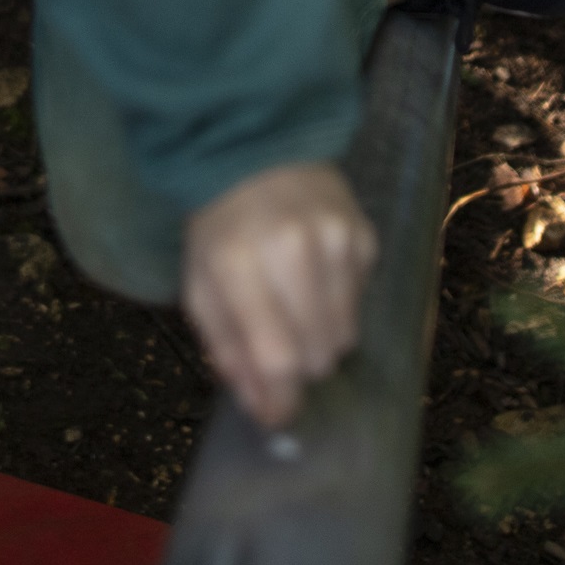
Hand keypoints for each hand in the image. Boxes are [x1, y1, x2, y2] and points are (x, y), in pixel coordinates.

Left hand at [180, 161, 374, 429]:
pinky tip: (316, 277)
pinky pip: (362, 301)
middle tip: (279, 348)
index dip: (281, 400)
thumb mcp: (200, 285)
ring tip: (296, 310)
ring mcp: (337, 241)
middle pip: (318, 354)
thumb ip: (227, 348)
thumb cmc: (219, 226)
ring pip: (346, 335)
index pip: (277, 357)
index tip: (278, 417)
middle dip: (298, 368)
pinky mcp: (364, 235)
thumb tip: (264, 408)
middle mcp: (294, 252)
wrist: (256, 147)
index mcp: (239, 265)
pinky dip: (340, 305)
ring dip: (322, 340)